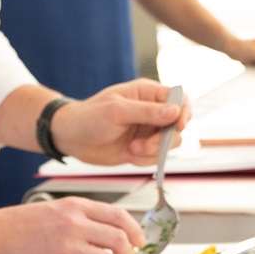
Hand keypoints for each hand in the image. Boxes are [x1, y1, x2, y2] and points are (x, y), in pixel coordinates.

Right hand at [0, 196, 143, 253]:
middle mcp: (74, 223)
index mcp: (75, 206)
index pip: (119, 216)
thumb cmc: (16, 226)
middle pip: (120, 240)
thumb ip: (79, 218)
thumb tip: (107, 236)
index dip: (135, 232)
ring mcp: (67, 246)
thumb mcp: (52, 210)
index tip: (138, 243)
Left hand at [51, 80, 191, 164]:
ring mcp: (148, 130)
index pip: (179, 99)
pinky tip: (126, 154)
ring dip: (152, 152)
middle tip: (141, 146)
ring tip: (130, 150)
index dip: (183, 113)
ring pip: (168, 144)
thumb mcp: (117, 111)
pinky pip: (155, 157)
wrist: (71, 138)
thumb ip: (147, 112)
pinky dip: (143, 160)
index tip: (177, 126)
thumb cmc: (89, 117)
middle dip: (162, 140)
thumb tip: (175, 112)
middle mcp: (151, 111)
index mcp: (147, 93)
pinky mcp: (142, 147)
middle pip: (177, 126)